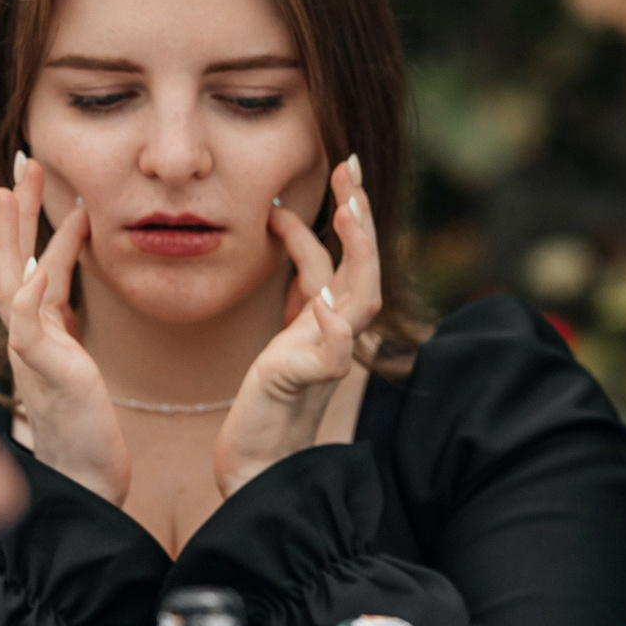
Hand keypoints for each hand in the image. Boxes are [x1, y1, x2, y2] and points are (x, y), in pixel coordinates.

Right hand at [0, 153, 130, 503]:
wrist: (86, 479)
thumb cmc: (84, 429)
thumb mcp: (75, 363)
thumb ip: (64, 327)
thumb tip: (58, 292)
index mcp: (36, 331)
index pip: (27, 263)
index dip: (25, 223)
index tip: (21, 182)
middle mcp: (25, 334)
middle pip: (10, 257)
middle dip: (13, 208)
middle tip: (20, 160)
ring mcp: (29, 348)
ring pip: (13, 274)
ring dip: (17, 228)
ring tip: (19, 183)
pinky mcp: (42, 364)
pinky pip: (34, 312)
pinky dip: (40, 277)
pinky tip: (50, 247)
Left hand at [213, 156, 379, 497]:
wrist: (260, 459)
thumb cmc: (270, 396)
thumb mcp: (284, 326)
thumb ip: (298, 283)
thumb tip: (286, 224)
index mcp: (332, 317)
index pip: (346, 255)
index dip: (347, 212)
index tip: (342, 167)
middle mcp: (339, 331)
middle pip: (365, 266)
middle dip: (360, 217)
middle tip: (351, 169)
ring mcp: (330, 356)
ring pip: (360, 299)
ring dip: (356, 255)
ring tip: (347, 212)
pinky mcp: (310, 380)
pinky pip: (333, 350)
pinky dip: (331, 323)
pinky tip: (320, 299)